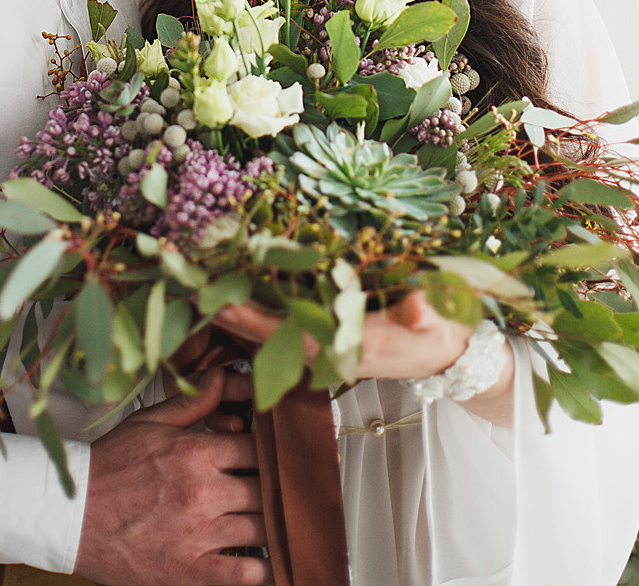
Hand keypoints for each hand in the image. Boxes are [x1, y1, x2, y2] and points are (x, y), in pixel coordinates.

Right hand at [75, 366, 271, 585]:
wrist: (71, 513)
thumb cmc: (110, 466)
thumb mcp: (149, 423)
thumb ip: (193, 403)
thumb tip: (223, 377)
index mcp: (196, 453)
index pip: (256, 448)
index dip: (268, 451)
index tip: (271, 456)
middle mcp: (203, 492)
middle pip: (264, 488)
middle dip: (272, 488)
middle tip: (278, 489)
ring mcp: (199, 534)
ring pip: (261, 528)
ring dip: (271, 525)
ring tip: (276, 521)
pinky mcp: (190, 571)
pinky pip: (243, 573)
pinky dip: (263, 570)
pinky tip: (270, 563)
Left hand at [215, 292, 513, 422]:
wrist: (450, 356)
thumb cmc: (444, 332)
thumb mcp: (444, 319)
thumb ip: (428, 312)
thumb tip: (415, 307)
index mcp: (351, 347)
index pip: (294, 335)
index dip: (256, 319)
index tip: (221, 301)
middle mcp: (329, 350)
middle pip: (269, 335)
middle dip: (229, 311)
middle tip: (188, 283)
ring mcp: (325, 344)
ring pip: (270, 329)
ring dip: (234, 307)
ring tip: (196, 282)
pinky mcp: (325, 334)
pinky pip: (282, 321)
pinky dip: (254, 305)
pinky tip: (232, 287)